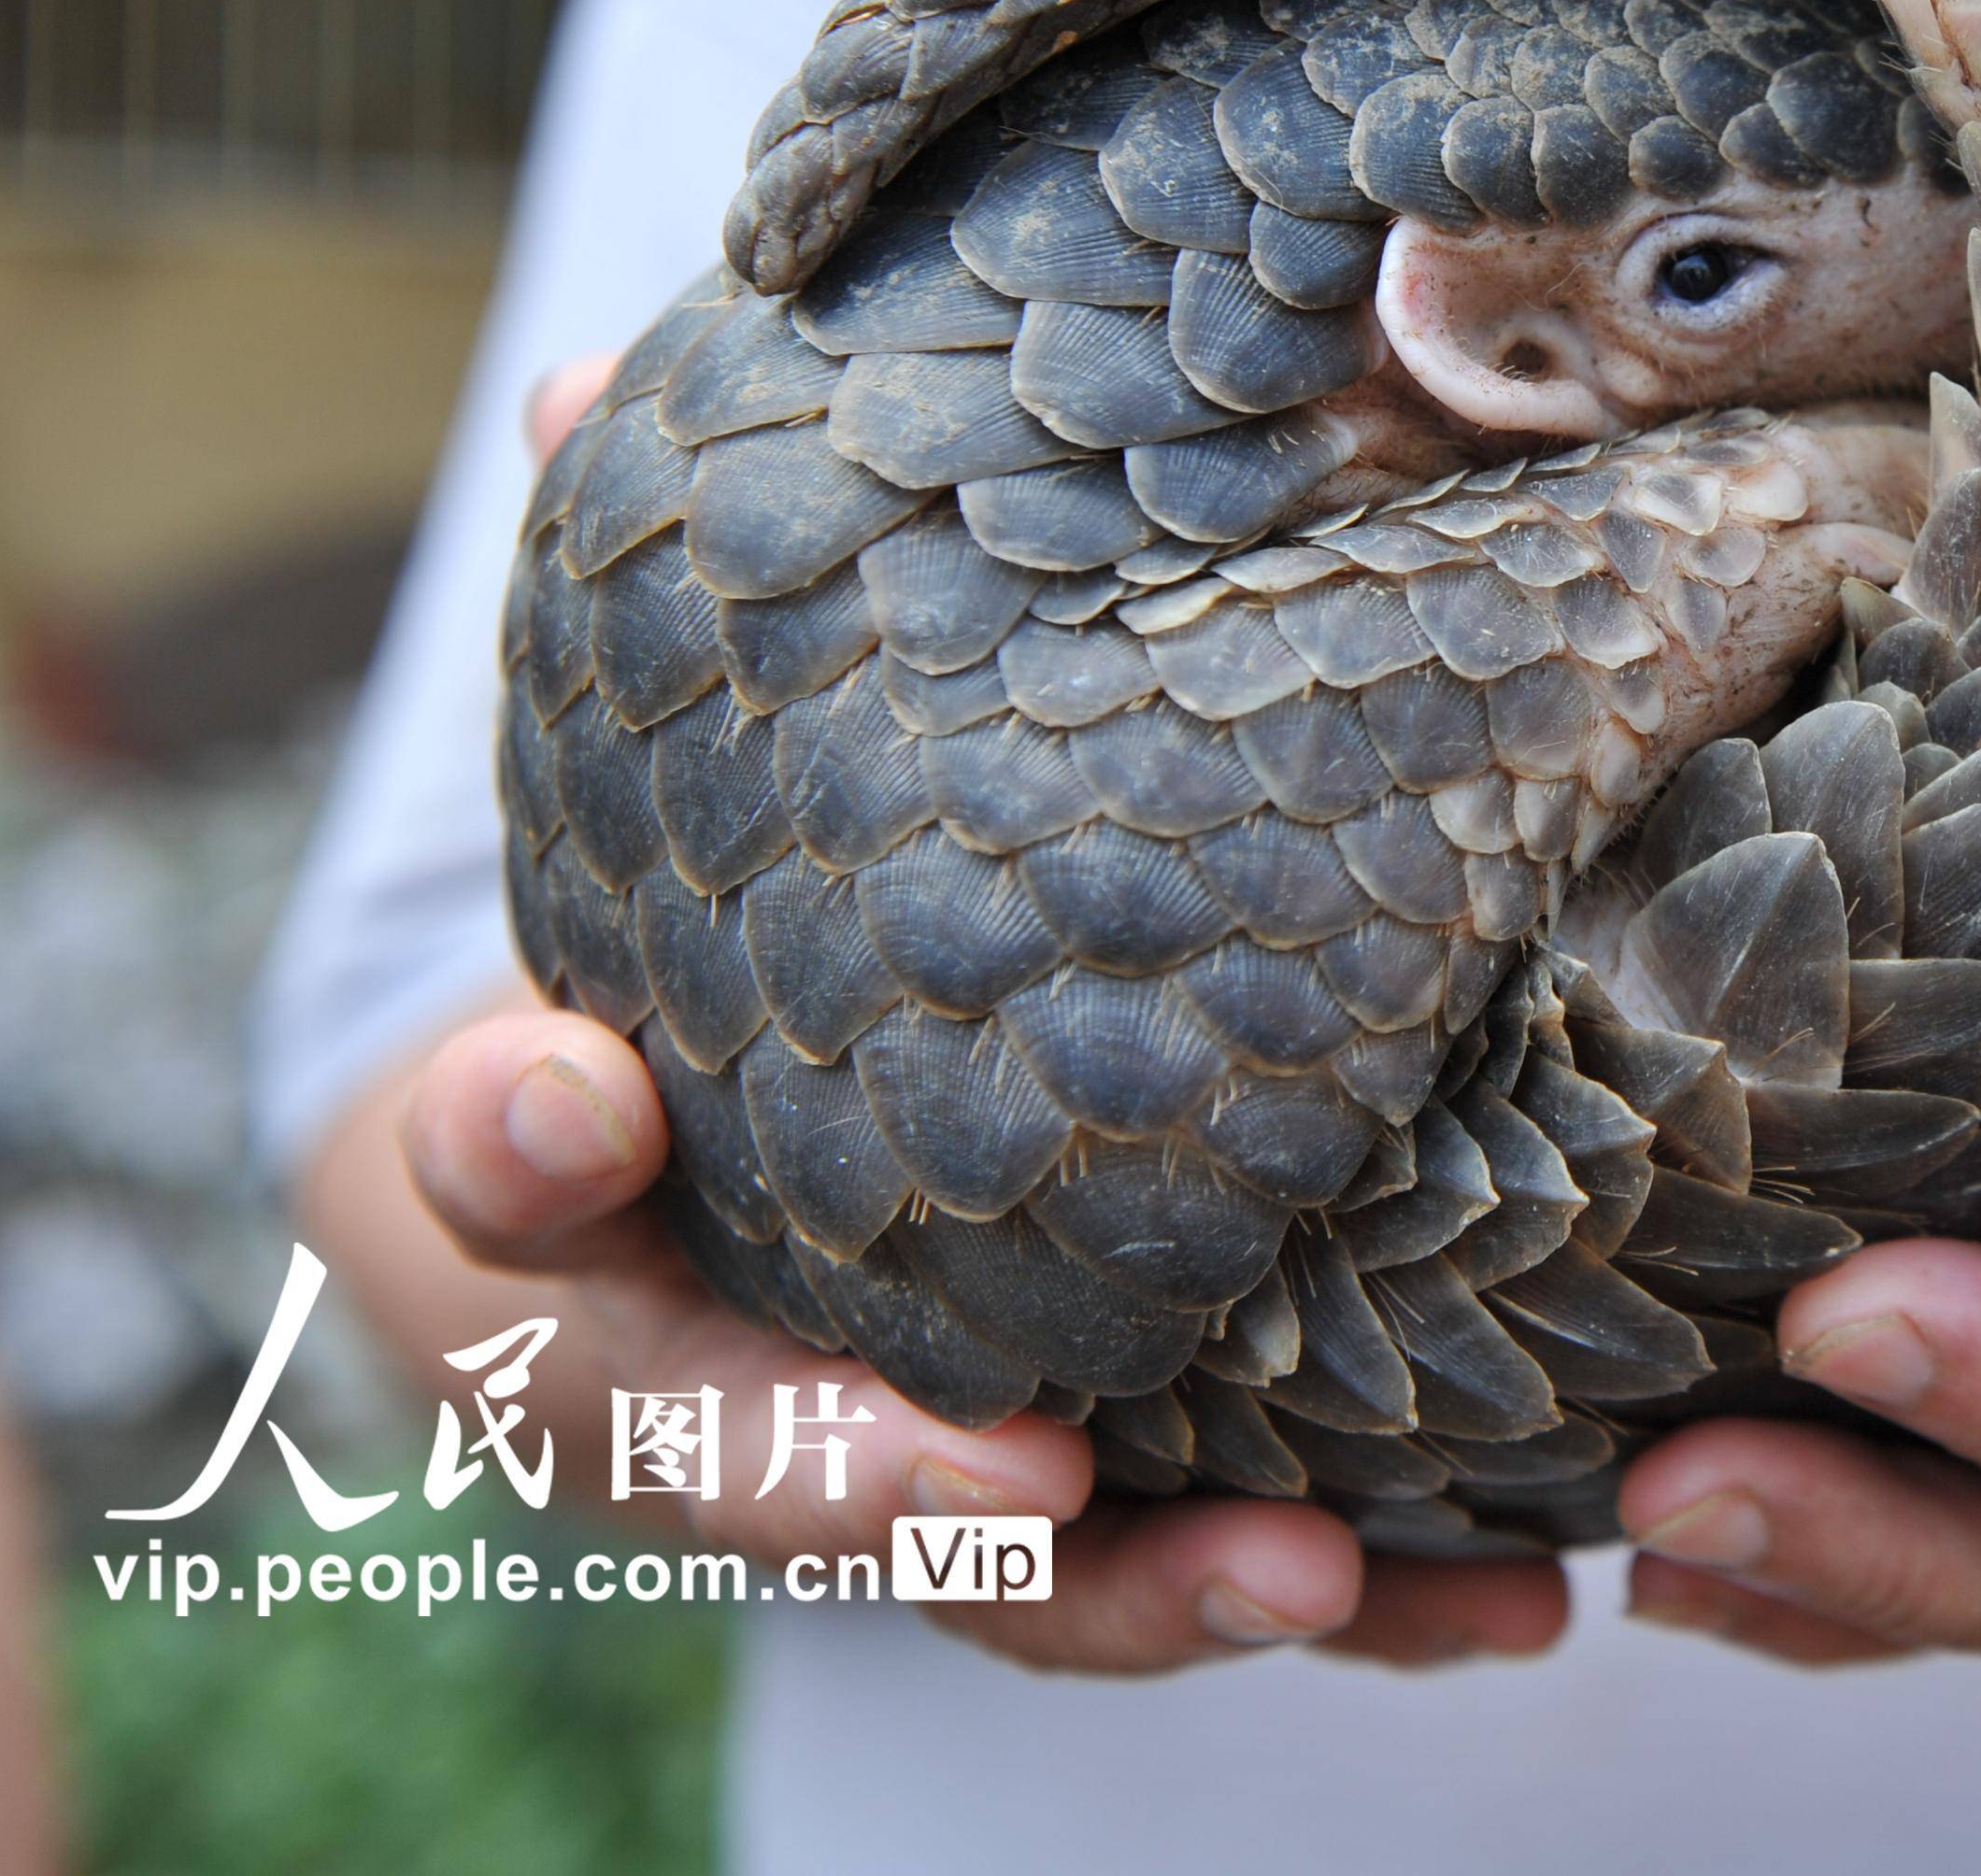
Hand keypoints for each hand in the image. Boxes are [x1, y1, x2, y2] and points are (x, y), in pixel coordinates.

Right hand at [309, 354, 1570, 1674]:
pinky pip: (1179, 1582)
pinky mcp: (1068, 1504)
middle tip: (1018, 1478)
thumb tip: (604, 371)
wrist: (703, 1134)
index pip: (484, 1171)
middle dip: (872, 1483)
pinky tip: (1496, 1610)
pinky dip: (1331, 1603)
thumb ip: (651, 628)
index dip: (511, 1145)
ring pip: (991, 1579)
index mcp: (553, 1181)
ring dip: (1150, 1596)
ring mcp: (879, 1461)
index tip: (575, 1091)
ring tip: (1326, 1584)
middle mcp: (692, 1362)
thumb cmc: (693, 935)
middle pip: (746, 1463)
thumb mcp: (650, 792)